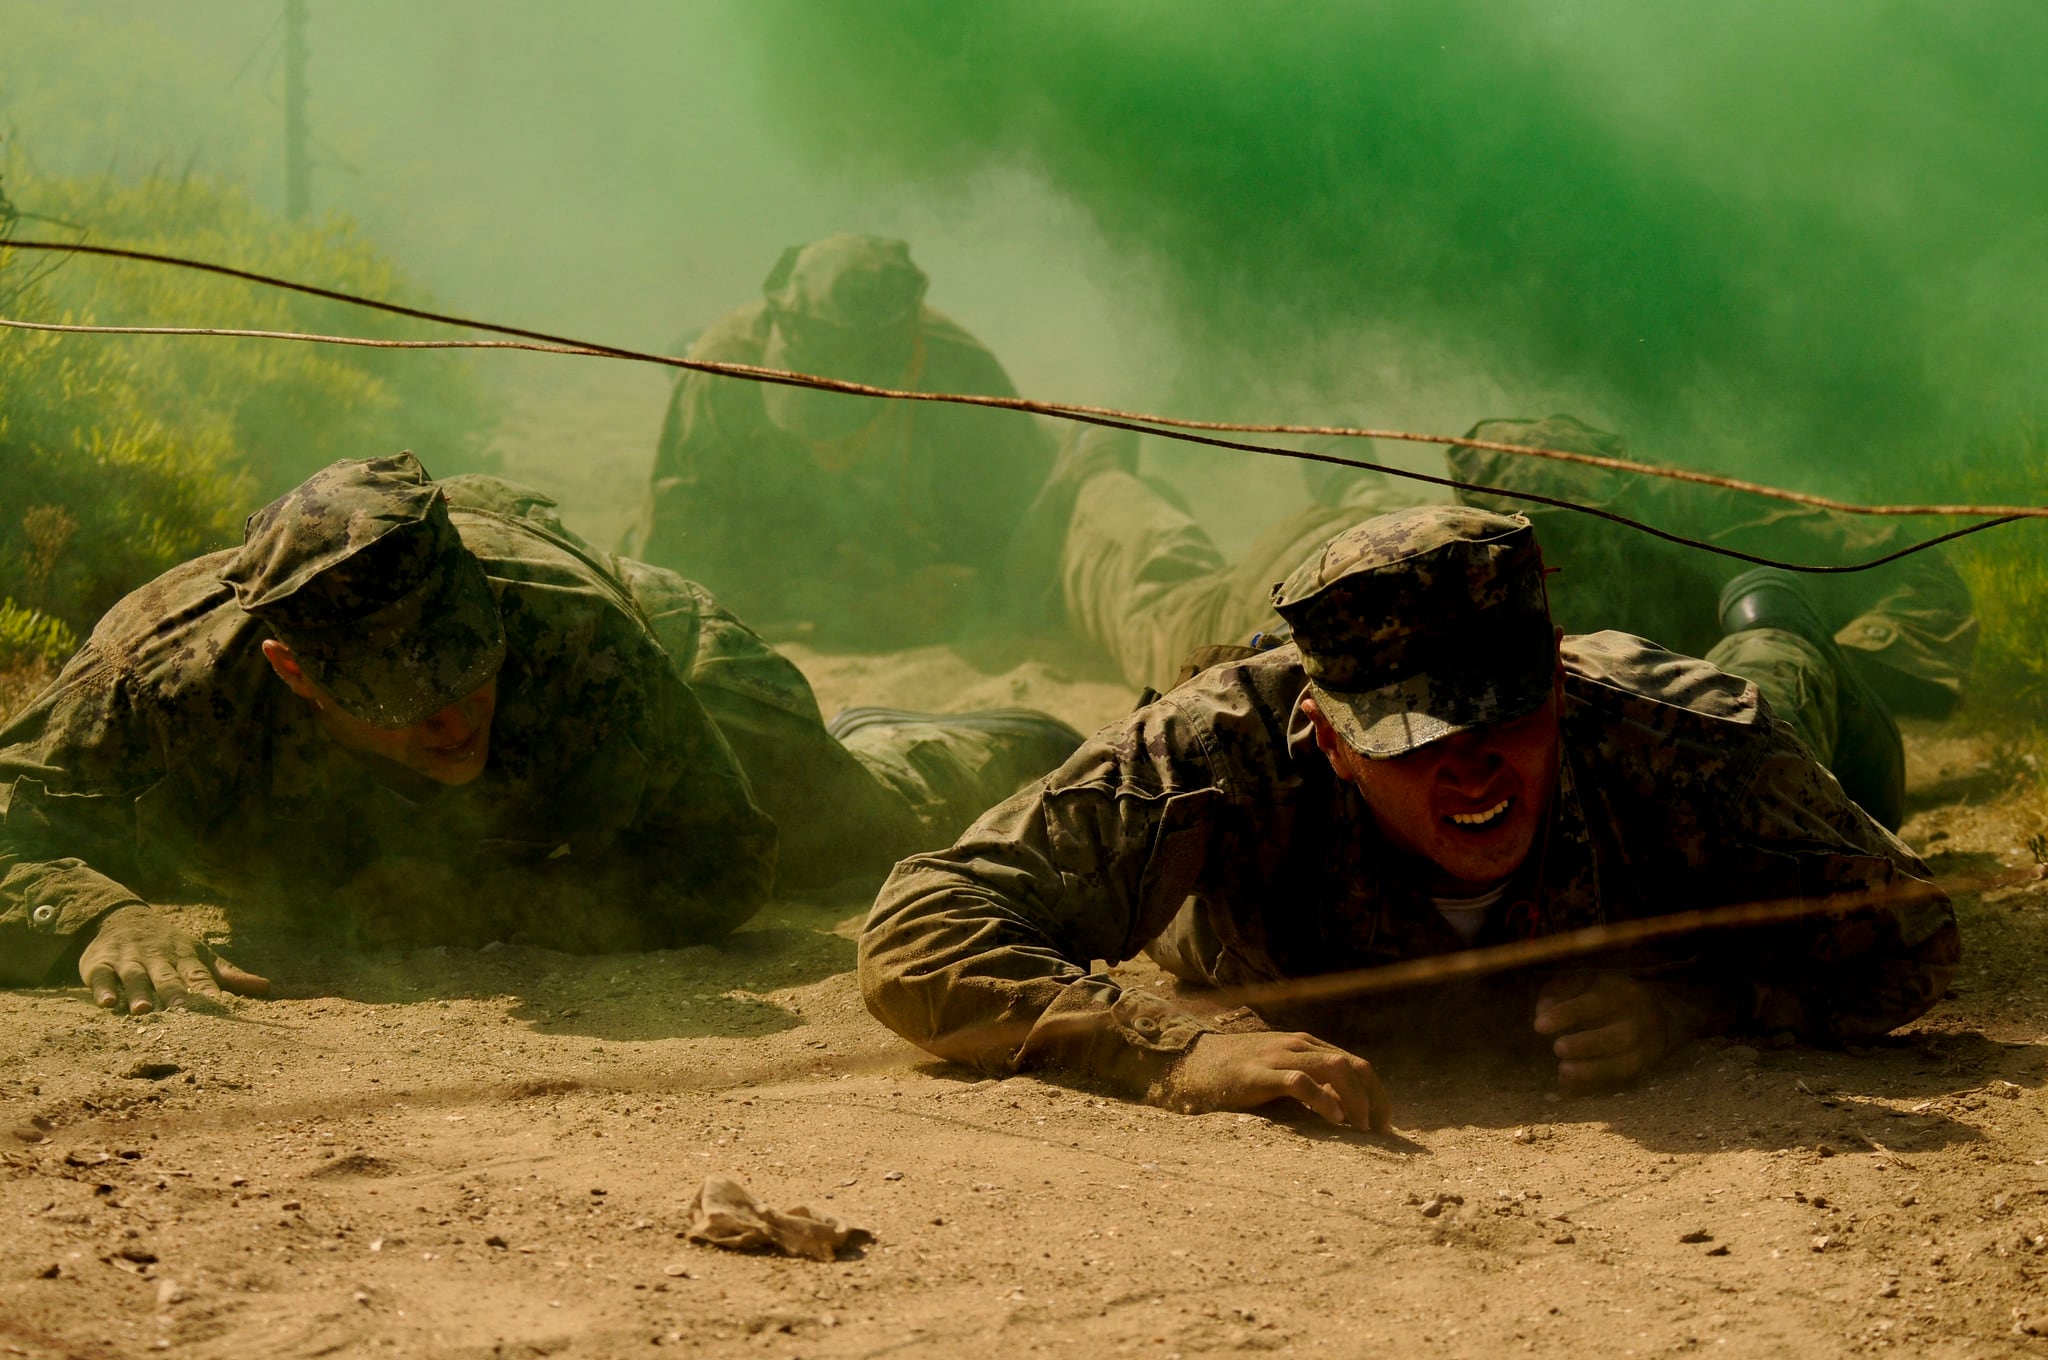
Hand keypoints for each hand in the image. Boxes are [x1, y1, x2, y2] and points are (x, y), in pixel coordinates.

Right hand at [77, 905, 270, 1014]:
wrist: (123, 918)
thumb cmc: (169, 946)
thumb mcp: (200, 956)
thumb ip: (229, 975)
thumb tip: (267, 988)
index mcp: (185, 958)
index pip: (200, 976)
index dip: (209, 990)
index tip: (220, 1007)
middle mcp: (157, 958)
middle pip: (166, 977)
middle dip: (174, 993)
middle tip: (182, 1010)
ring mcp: (128, 959)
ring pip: (134, 977)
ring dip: (138, 993)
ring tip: (143, 1010)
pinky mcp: (99, 963)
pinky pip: (100, 976)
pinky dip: (102, 989)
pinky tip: (106, 1003)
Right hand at [1156, 1030, 1392, 1131]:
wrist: (1188, 1063)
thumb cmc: (1233, 1075)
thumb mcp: (1277, 1074)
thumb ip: (1307, 1086)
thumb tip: (1341, 1114)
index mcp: (1306, 1046)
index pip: (1357, 1064)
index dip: (1377, 1095)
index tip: (1384, 1126)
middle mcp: (1298, 1045)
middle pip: (1355, 1066)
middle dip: (1375, 1100)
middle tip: (1380, 1134)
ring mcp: (1279, 1056)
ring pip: (1336, 1068)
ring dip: (1356, 1101)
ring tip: (1361, 1130)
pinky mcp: (1259, 1074)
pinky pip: (1301, 1081)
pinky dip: (1323, 1100)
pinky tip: (1334, 1120)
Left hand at [1534, 971, 1667, 1091]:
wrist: (1652, 1013)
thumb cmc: (1607, 996)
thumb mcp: (1584, 983)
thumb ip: (1560, 991)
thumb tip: (1542, 1011)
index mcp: (1623, 993)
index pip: (1595, 1003)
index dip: (1567, 1014)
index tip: (1539, 1026)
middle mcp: (1640, 1021)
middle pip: (1618, 1036)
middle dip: (1587, 1045)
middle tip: (1557, 1049)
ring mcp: (1647, 1049)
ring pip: (1625, 1064)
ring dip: (1593, 1071)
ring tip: (1563, 1072)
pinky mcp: (1644, 1070)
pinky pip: (1622, 1082)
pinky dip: (1596, 1087)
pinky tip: (1572, 1088)